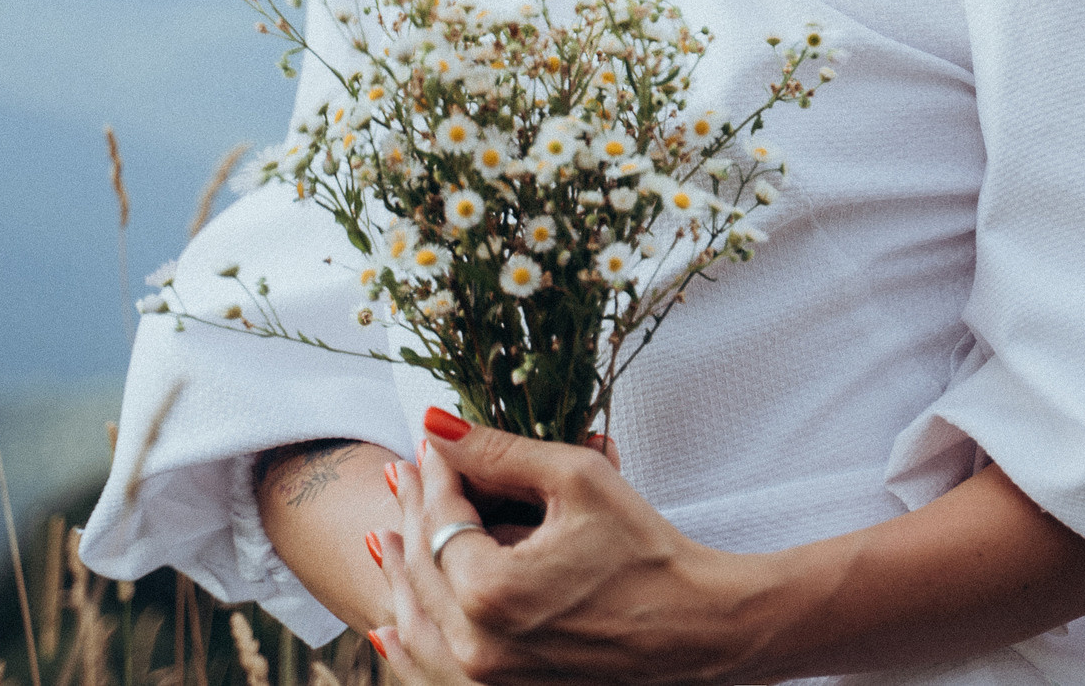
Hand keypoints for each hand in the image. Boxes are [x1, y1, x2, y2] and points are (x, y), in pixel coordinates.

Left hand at [372, 410, 772, 685]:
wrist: (697, 629)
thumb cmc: (647, 551)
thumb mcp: (579, 481)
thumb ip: (501, 452)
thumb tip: (437, 425)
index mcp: (490, 591)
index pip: (440, 520)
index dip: (435, 475)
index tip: (430, 444)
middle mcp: (476, 644)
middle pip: (421, 568)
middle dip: (413, 513)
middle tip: (403, 474)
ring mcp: (486, 677)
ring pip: (419, 619)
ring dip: (402, 571)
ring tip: (388, 531)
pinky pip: (435, 666)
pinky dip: (411, 639)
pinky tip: (389, 624)